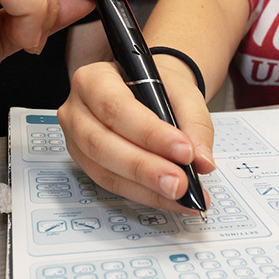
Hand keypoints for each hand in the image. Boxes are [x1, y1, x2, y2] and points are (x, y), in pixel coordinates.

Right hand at [58, 56, 214, 212]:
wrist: (148, 91)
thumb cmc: (159, 87)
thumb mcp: (182, 92)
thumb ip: (195, 124)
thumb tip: (203, 161)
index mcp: (94, 79)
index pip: (116, 108)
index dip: (149, 133)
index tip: (184, 151)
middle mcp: (77, 110)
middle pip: (102, 144)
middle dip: (145, 168)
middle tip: (180, 183)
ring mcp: (76, 140)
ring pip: (105, 172)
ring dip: (146, 189)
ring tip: (181, 195)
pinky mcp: (86, 164)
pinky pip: (112, 185)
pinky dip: (145, 195)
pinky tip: (170, 198)